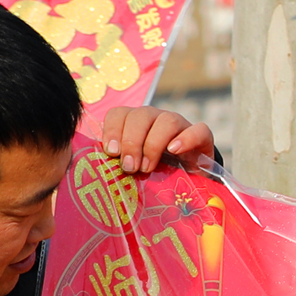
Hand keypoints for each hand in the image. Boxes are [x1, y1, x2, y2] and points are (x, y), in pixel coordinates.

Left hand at [97, 105, 216, 174]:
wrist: (189, 181)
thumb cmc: (153, 174)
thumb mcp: (132, 168)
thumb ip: (116, 164)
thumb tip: (93, 172)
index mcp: (134, 123)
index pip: (119, 113)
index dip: (112, 130)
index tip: (110, 152)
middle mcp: (155, 119)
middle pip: (140, 116)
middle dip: (132, 142)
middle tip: (130, 167)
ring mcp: (179, 125)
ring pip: (167, 120)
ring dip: (153, 144)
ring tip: (147, 167)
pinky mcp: (201, 137)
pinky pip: (198, 130)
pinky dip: (186, 139)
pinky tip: (175, 150)